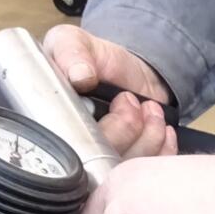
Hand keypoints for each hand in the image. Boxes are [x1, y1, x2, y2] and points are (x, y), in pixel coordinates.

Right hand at [43, 25, 174, 158]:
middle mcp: (75, 153)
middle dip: (127, 129)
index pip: (67, 151)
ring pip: (127, 170)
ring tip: (150, 109)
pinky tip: (162, 128)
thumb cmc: (92, 59)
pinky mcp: (130, 167)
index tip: (119, 101)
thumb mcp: (73, 42)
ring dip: (148, 137)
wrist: (128, 71)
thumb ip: (70, 51)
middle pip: (100, 167)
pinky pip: (148, 171)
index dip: (94, 130)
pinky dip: (162, 149)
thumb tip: (79, 76)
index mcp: (51, 129)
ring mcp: (103, 165)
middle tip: (131, 101)